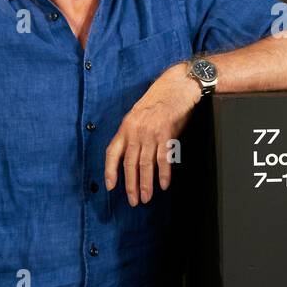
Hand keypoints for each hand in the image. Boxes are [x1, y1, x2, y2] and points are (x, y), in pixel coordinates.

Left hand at [105, 63, 201, 204]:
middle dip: (131, 185)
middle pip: (130, 164)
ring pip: (146, 164)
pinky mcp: (166, 134)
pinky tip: (163, 185)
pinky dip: (163, 174)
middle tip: (133, 200)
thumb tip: (135, 156)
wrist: (177, 86)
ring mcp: (151, 133)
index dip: (110, 171)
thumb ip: (135, 134)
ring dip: (146, 184)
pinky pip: (163, 159)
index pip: (112, 153)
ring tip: (146, 197)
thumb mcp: (140, 115)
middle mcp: (136, 131)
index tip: (110, 186)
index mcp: (126, 126)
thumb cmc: (160, 100)